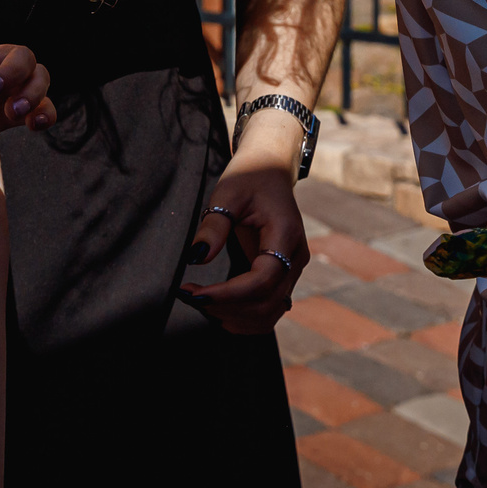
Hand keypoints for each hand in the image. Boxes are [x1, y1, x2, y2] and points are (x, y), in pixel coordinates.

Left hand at [181, 150, 307, 336]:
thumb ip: (214, 225)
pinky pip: (270, 309)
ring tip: (202, 303)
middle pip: (267, 302)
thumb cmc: (249, 177)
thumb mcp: (227, 193)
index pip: (262, 280)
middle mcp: (295, 258)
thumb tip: (198, 259)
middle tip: (191, 296)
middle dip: (226, 307)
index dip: (228, 294)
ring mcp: (293, 269)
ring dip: (236, 317)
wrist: (270, 169)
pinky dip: (246, 318)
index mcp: (285, 235)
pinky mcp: (284, 276)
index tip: (193, 292)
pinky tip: (220, 310)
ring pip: (271, 313)